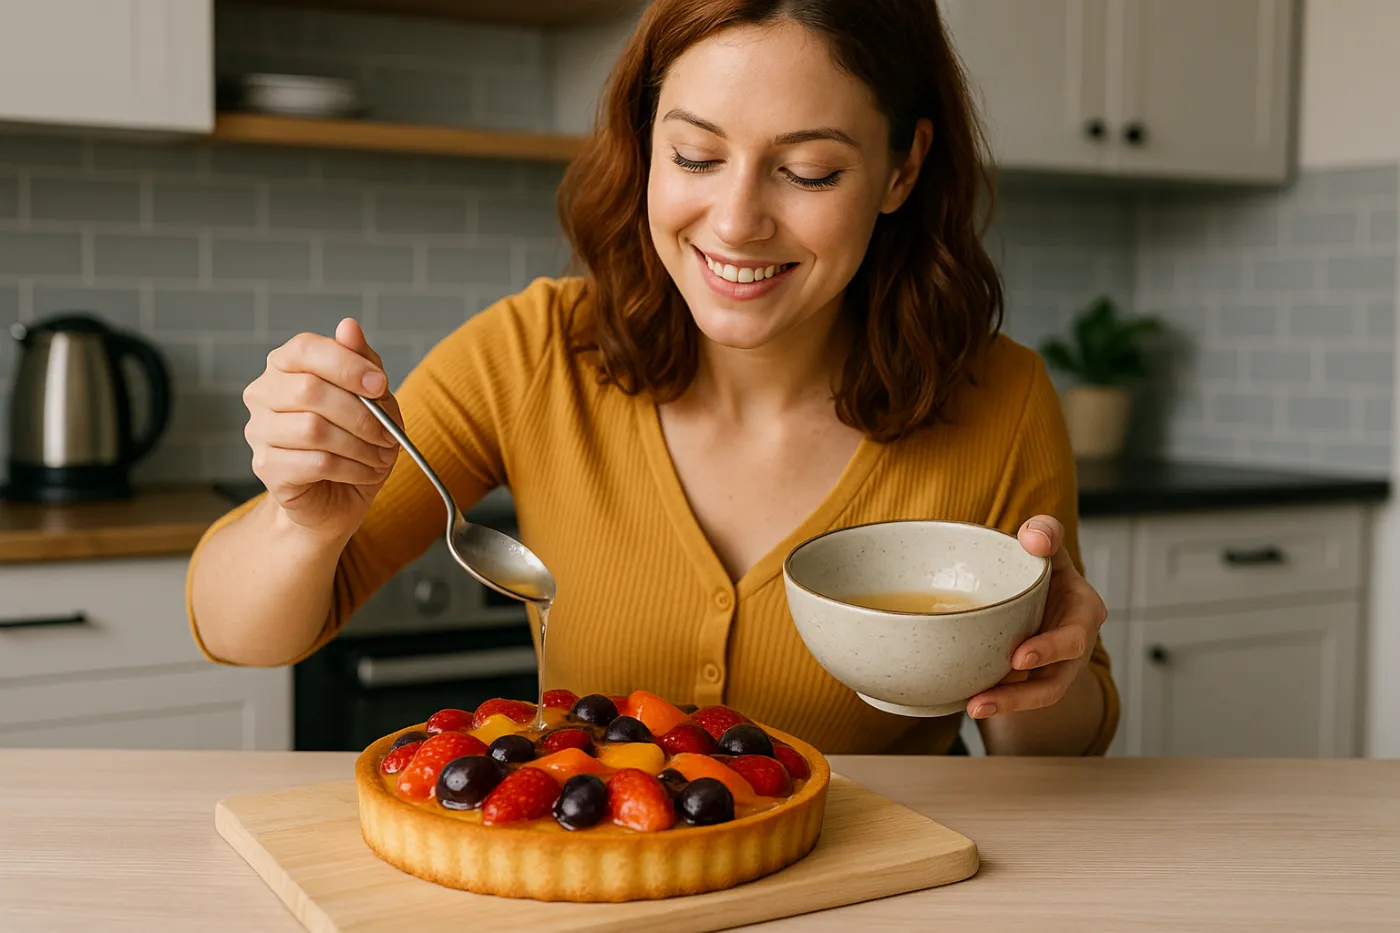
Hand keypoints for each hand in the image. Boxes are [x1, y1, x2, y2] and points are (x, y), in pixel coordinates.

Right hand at [242, 318, 401, 541]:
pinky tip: (366, 471)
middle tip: (389, 433)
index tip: (380, 385)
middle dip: (361, 413)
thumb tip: (348, 326)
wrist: (336, 497)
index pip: (306, 348)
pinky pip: (316, 463)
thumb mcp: (371, 397)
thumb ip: (361, 361)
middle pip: (310, 390)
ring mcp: (259, 431)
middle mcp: (263, 393)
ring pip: (313, 429)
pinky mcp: (266, 467)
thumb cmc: (354, 439)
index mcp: (285, 365)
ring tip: (382, 456)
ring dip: (360, 444)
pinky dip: (352, 468)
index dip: (347, 364)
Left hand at [965, 515, 1106, 719]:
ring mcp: (1051, 668)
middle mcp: (1071, 648)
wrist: (1035, 588)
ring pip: (1034, 696)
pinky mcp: (1029, 679)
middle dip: (1021, 694)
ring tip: (972, 707)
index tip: (1019, 657)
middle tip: (984, 698)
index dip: (1050, 651)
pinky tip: (964, 699)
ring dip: (1004, 705)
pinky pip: (1015, 694)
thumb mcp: (1049, 545)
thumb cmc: (1043, 567)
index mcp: (1083, 615)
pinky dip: (993, 698)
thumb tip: (1033, 537)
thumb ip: (1046, 533)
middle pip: (1054, 682)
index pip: (1074, 639)